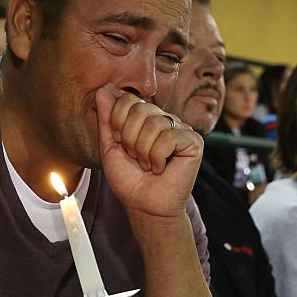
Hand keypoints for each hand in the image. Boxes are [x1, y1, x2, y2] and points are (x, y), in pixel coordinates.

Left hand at [95, 89, 202, 218]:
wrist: (145, 206)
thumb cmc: (130, 180)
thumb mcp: (110, 147)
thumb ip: (106, 119)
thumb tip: (102, 90)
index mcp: (146, 118)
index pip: (128, 99)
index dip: (118, 122)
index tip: (121, 145)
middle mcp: (165, 119)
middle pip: (141, 109)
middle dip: (130, 138)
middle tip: (135, 158)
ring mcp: (181, 129)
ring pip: (155, 124)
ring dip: (144, 151)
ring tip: (148, 165)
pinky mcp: (193, 142)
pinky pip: (168, 138)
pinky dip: (158, 157)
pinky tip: (161, 168)